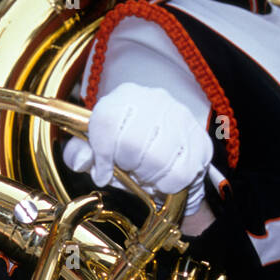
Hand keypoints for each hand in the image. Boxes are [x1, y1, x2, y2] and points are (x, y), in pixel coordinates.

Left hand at [62, 83, 211, 195]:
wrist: (167, 153)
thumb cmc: (127, 150)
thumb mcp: (97, 149)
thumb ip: (79, 153)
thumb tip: (82, 159)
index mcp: (125, 96)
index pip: (106, 120)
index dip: (101, 153)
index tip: (103, 170)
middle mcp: (155, 99)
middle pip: (132, 142)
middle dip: (126, 166)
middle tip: (129, 169)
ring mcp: (181, 118)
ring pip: (157, 159)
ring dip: (146, 176)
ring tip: (145, 173)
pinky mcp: (200, 140)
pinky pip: (180, 173)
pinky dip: (166, 184)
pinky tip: (162, 177)